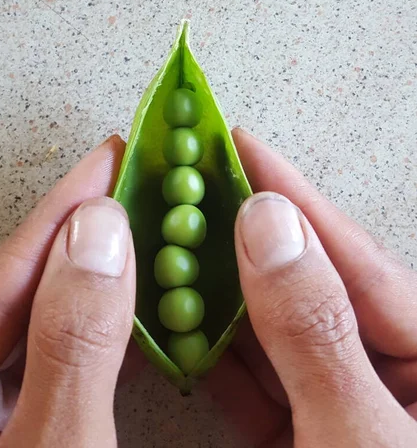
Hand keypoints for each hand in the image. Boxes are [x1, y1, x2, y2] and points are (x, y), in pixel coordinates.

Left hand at [0, 135, 142, 447]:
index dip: (62, 212)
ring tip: (142, 231)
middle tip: (133, 183)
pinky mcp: (19, 428)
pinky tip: (135, 309)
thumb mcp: (59, 447)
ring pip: (43, 322)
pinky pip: (60, 359)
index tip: (112, 158)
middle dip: (83, 236)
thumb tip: (100, 231)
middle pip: (20, 293)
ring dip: (98, 279)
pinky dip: (104, 333)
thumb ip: (72, 345)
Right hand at [207, 128, 416, 446]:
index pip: (355, 257)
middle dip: (246, 236)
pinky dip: (214, 356)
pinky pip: (255, 382)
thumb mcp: (360, 434)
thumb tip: (266, 225)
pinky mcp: (301, 437)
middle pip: (307, 285)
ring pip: (273, 330)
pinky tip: (179, 323)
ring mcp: (339, 403)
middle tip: (196, 183)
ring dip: (220, 291)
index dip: (293, 197)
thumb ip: (316, 332)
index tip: (239, 145)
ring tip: (175, 238)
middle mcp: (386, 372)